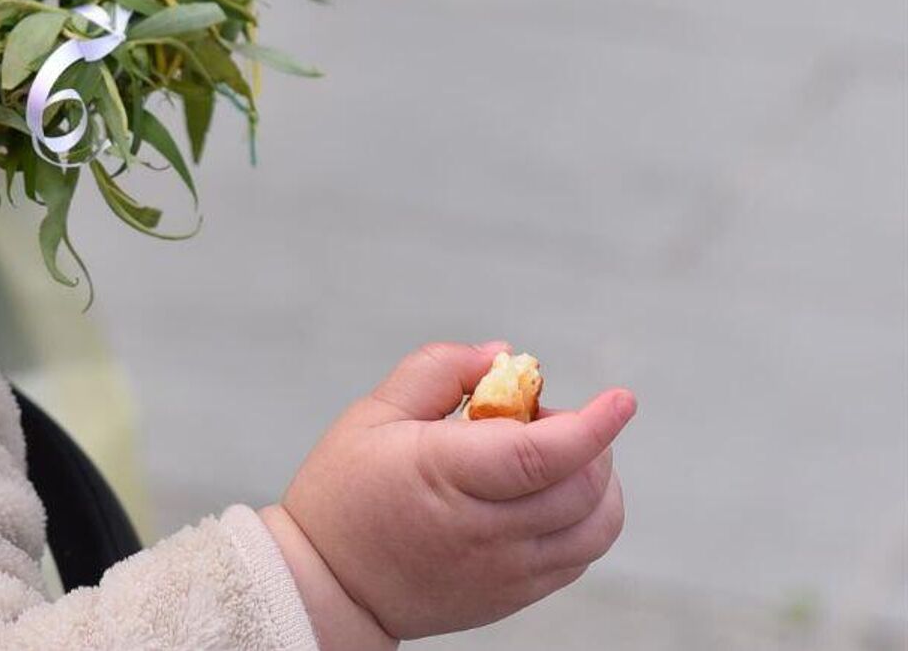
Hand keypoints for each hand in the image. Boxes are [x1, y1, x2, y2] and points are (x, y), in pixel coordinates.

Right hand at [268, 342, 633, 644]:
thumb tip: (502, 356)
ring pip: (595, 527)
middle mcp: (483, 530)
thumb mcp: (374, 413)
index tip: (622, 399)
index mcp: (444, 474)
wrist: (330, 584)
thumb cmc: (346, 491)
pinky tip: (549, 494)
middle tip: (542, 417)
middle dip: (589, 441)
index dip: (593, 425)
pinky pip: (579, 556)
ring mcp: (505, 571)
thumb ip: (438, 371)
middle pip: (581, 488)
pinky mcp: (514, 596)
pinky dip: (586, 517)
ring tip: (556, 457)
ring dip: (599, 482)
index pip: (541, 454)